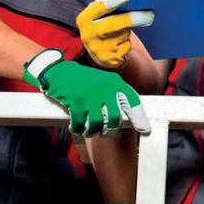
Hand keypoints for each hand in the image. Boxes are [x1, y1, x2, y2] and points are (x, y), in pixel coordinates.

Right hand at [23, 49, 150, 135]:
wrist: (58, 71)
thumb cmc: (81, 80)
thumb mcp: (102, 82)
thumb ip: (112, 96)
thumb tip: (123, 117)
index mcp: (114, 82)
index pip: (132, 101)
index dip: (139, 118)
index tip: (145, 130)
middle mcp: (105, 89)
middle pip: (115, 118)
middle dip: (111, 129)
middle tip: (107, 133)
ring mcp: (91, 96)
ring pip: (98, 123)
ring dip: (93, 131)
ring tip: (89, 131)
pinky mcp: (77, 102)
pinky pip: (81, 124)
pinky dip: (78, 129)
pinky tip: (76, 128)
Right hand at [76, 0, 154, 69]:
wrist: (99, 52)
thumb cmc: (102, 25)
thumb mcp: (97, 16)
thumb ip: (105, 7)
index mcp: (84, 19)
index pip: (98, 7)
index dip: (113, 0)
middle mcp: (89, 35)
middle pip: (115, 23)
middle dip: (133, 18)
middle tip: (150, 15)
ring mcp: (99, 49)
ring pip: (124, 34)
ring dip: (128, 30)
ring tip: (120, 31)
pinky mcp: (109, 59)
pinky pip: (127, 46)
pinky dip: (127, 43)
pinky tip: (120, 43)